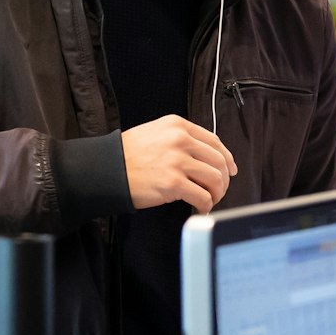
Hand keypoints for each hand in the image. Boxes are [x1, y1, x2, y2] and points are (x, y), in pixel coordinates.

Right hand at [121, 115, 235, 213]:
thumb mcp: (156, 133)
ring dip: (217, 193)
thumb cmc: (128, 155)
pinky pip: (203, 197)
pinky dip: (205, 205)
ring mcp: (177, 161)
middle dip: (223, 179)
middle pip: (219, 161)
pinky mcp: (173, 183)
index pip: (215, 142)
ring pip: (215, 179)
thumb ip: (181, 139)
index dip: (227, 158)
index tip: (230, 170)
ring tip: (209, 200)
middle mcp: (180, 140)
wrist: (105, 169)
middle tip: (218, 190)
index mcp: (178, 126)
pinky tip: (200, 208)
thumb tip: (208, 157)